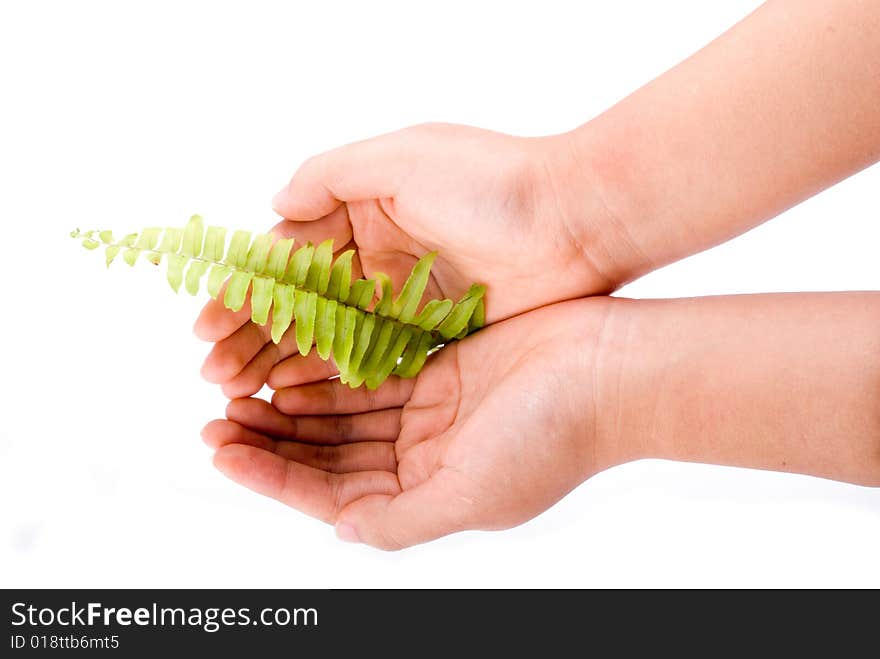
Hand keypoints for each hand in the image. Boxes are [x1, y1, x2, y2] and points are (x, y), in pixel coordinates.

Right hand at [195, 123, 630, 397]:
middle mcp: (380, 256)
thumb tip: (273, 202)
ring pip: (332, 337)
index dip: (245, 292)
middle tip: (214, 375)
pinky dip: (335, 378)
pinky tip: (298, 398)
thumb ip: (331, 177)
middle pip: (302, 304)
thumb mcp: (403, 158)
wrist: (578, 222)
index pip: (288, 258)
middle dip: (254, 337)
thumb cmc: (493, 183)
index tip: (206, 326)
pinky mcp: (438, 334)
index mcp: (365, 212)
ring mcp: (408, 299)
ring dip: (284, 363)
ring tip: (241, 394)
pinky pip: (375, 359)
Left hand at [201, 298, 617, 549]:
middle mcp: (423, 460)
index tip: (223, 450)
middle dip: (273, 439)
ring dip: (292, 405)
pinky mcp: (440, 371)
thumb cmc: (553, 437)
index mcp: (427, 496)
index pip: (332, 494)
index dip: (274, 475)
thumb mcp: (473, 495)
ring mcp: (430, 415)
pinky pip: (371, 374)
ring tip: (239, 389)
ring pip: (342, 414)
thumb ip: (405, 521)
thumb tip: (346, 533)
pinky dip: (331, 371)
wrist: (609, 370)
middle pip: (329, 454)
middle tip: (217, 415)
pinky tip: (292, 362)